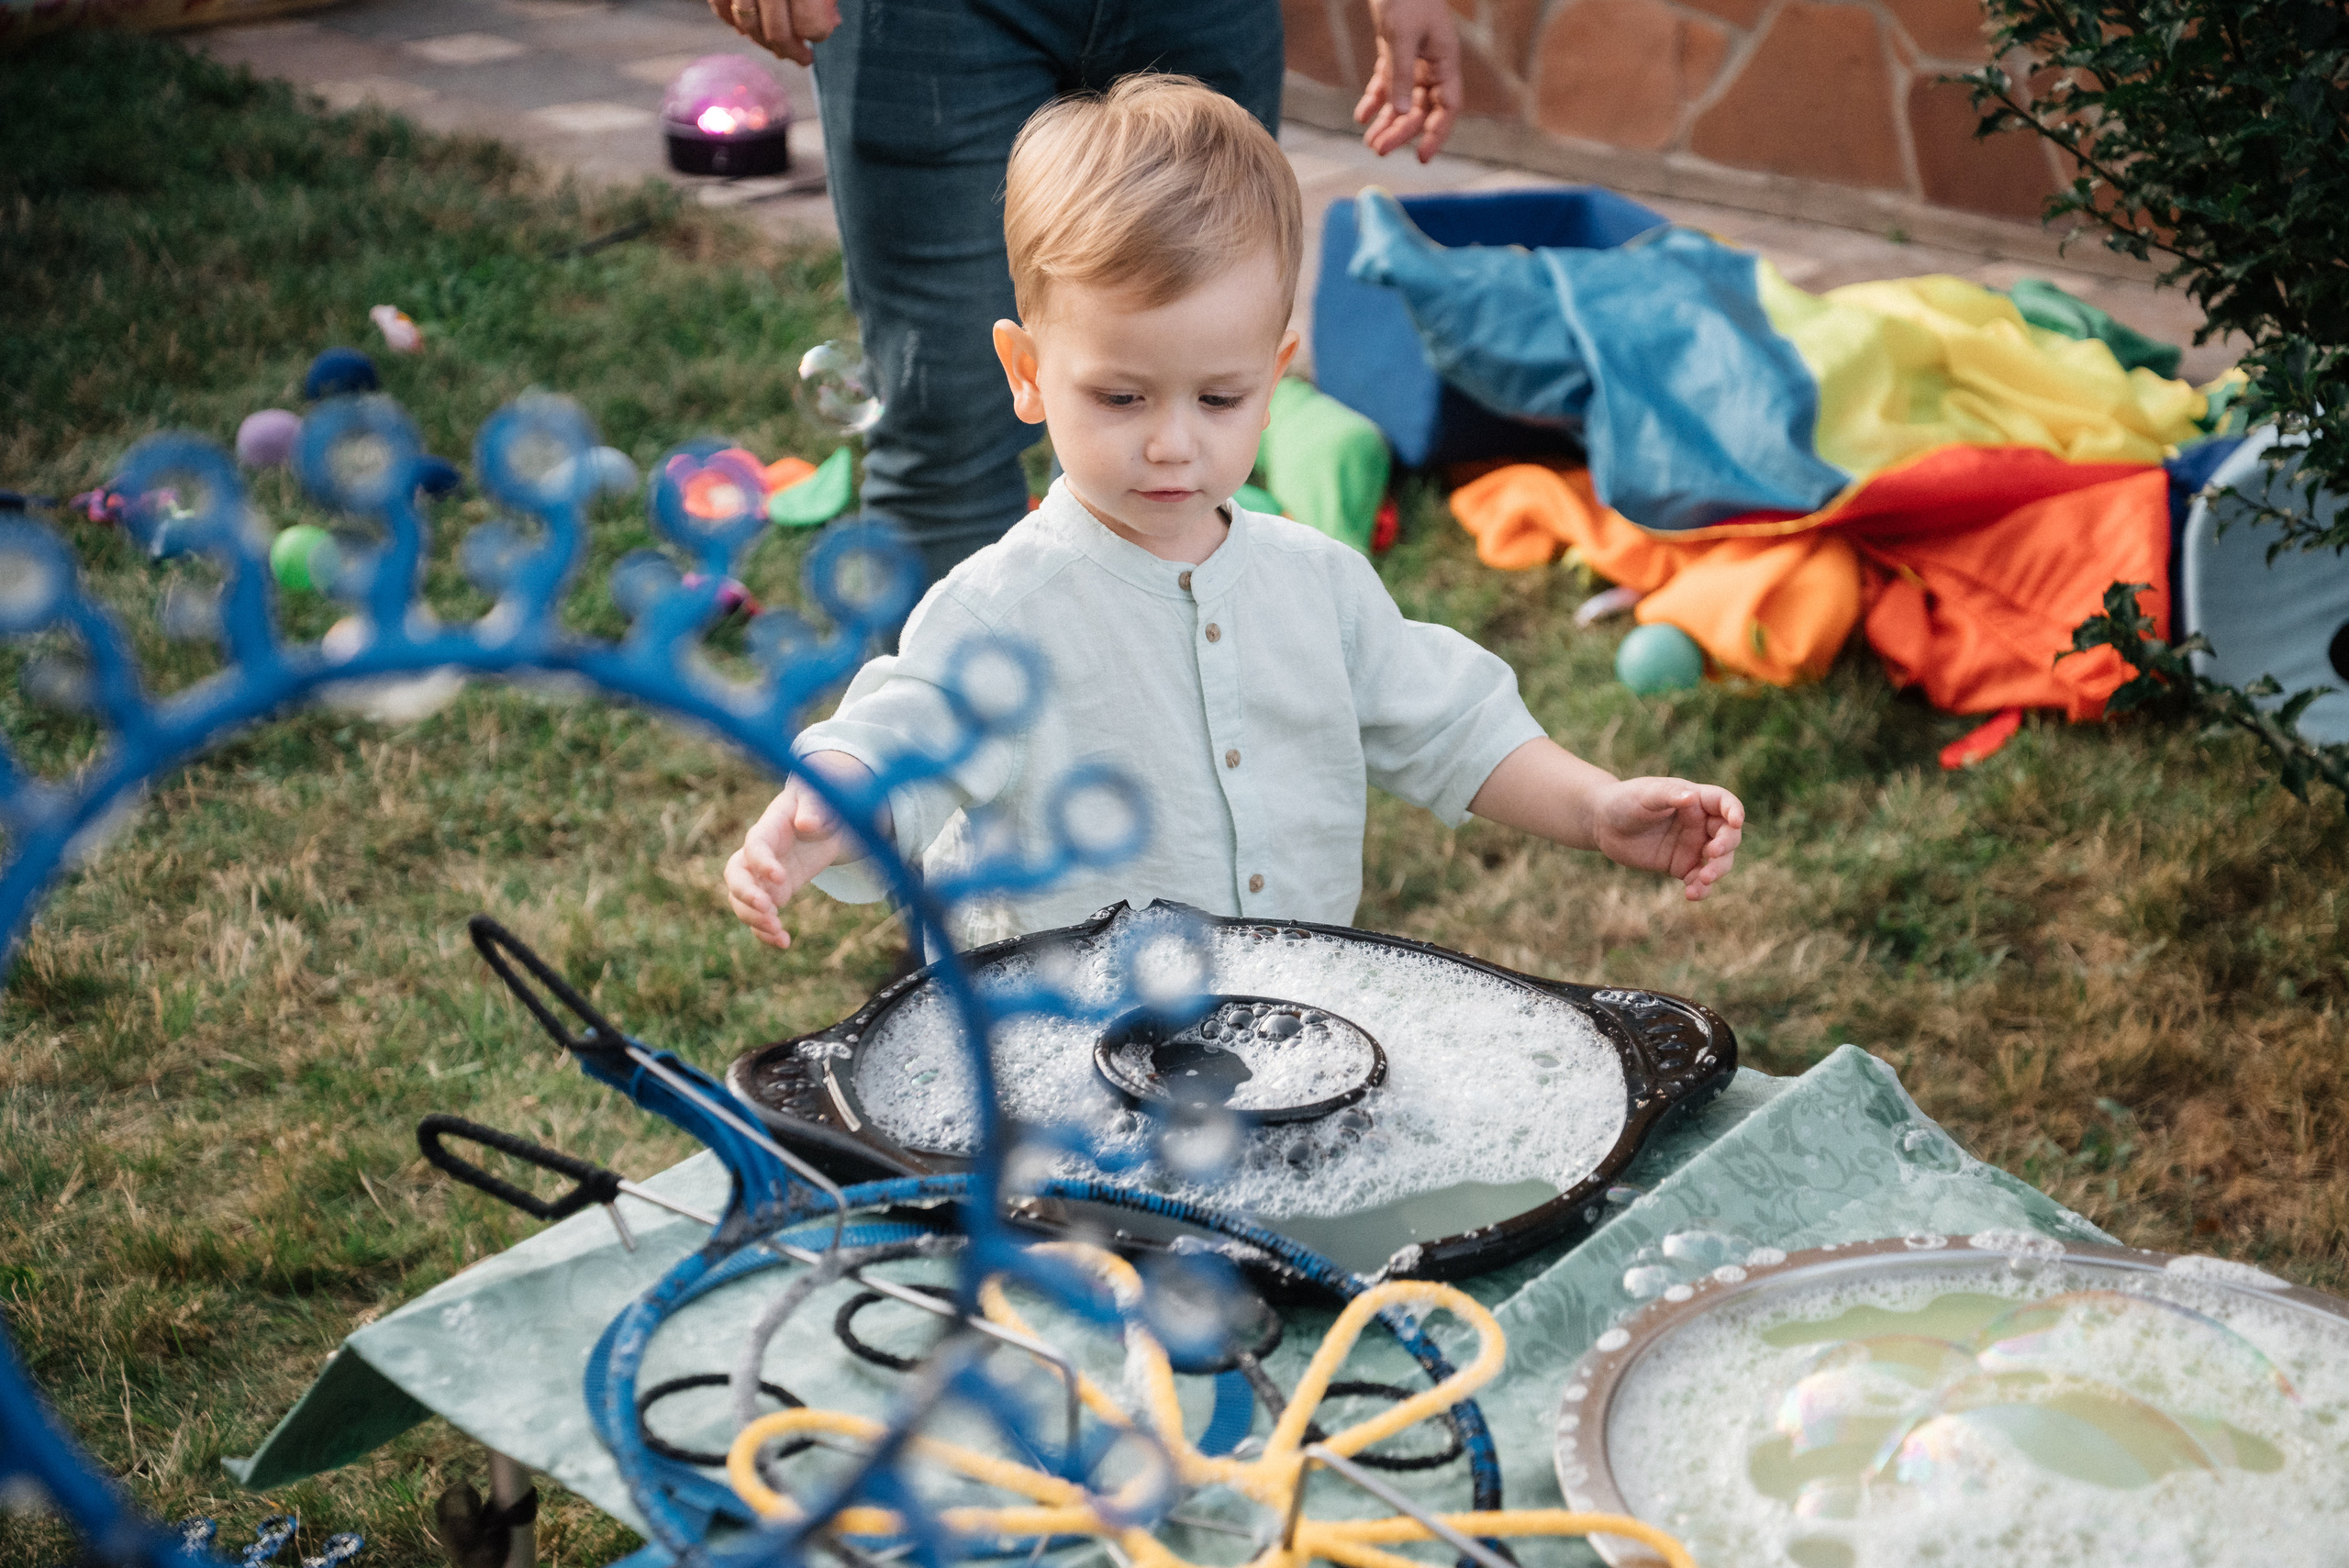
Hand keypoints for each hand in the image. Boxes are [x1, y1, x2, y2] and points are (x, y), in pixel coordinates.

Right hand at [708, 0, 837, 65]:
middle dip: (793, 50)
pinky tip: (749, 30)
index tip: (820, 33)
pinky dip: (734, 22)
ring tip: (780, 47)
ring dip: (765, 42)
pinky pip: (721, 9)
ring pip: (749, 26)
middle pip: (778, 32)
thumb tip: (833, 23)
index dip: (818, 33)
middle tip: (804, 58)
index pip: (810, 24)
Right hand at [724, 752, 879, 949]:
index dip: (762, 862)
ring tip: (778, 932)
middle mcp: (757, 855)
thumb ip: (814, 807)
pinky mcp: (775, 893)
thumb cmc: (820, 803)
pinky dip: (765, 933)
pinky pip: (760, 916)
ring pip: (741, 901)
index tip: (782, 877)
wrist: (827, 821)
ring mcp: (762, 877)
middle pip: (735, 876)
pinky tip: (783, 943)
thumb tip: (806, 824)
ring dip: (754, 919)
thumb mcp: (820, 797)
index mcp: (768, 828)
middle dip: (745, 895)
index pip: (754, 846)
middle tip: (769, 908)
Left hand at [1354, 0, 1462, 162]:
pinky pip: (1386, 85)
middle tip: (1378, 150)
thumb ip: (1401, 74)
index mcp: (1445, 60)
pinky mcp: (1394, 54)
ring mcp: (1413, 60)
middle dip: (1401, 132)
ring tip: (1370, 143)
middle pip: (1421, 109)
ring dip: (1387, 123)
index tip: (1423, 157)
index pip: (1448, 107)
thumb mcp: (1401, 35)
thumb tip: (1399, 114)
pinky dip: (1374, 101)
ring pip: (1402, 102)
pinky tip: (1361, 117)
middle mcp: (1432, 65)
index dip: (1438, 134)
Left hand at [1592, 779, 1743, 900]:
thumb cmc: (1624, 800)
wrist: (1603, 824)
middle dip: (1726, 845)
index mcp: (1695, 799)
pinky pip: (1698, 879)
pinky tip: (1692, 894)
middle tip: (1711, 854)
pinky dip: (1701, 889)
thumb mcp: (1645, 795)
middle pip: (1728, 835)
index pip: (1724, 803)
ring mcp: (1692, 846)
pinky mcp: (1681, 866)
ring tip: (1703, 879)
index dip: (1734, 811)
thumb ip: (1668, 796)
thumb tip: (1691, 797)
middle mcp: (1699, 823)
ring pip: (1718, 861)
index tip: (1736, 822)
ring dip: (1717, 871)